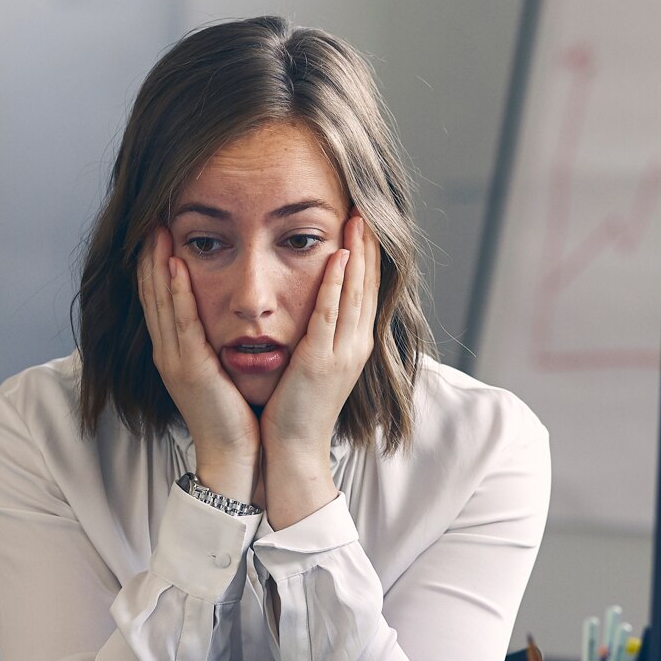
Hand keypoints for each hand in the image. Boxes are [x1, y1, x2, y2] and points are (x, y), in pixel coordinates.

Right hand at [137, 228, 258, 500]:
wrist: (234, 456)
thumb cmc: (233, 416)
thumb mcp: (218, 373)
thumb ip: (213, 346)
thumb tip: (221, 321)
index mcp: (176, 353)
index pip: (160, 300)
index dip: (154, 267)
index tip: (156, 235)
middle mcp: (169, 352)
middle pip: (153, 295)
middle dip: (149, 257)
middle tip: (149, 221)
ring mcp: (176, 360)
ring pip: (162, 302)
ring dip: (158, 264)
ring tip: (156, 230)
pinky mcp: (191, 368)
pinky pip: (183, 322)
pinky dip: (178, 292)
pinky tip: (177, 265)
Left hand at [260, 215, 377, 527]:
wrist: (291, 452)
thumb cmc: (295, 412)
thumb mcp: (312, 368)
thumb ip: (316, 339)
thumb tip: (313, 313)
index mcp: (352, 347)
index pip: (364, 292)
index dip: (366, 257)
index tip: (364, 225)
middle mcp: (354, 347)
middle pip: (367, 286)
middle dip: (368, 246)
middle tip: (368, 209)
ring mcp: (342, 354)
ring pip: (355, 294)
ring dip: (358, 254)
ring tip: (359, 219)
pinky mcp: (321, 362)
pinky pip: (331, 315)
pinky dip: (338, 285)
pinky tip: (339, 257)